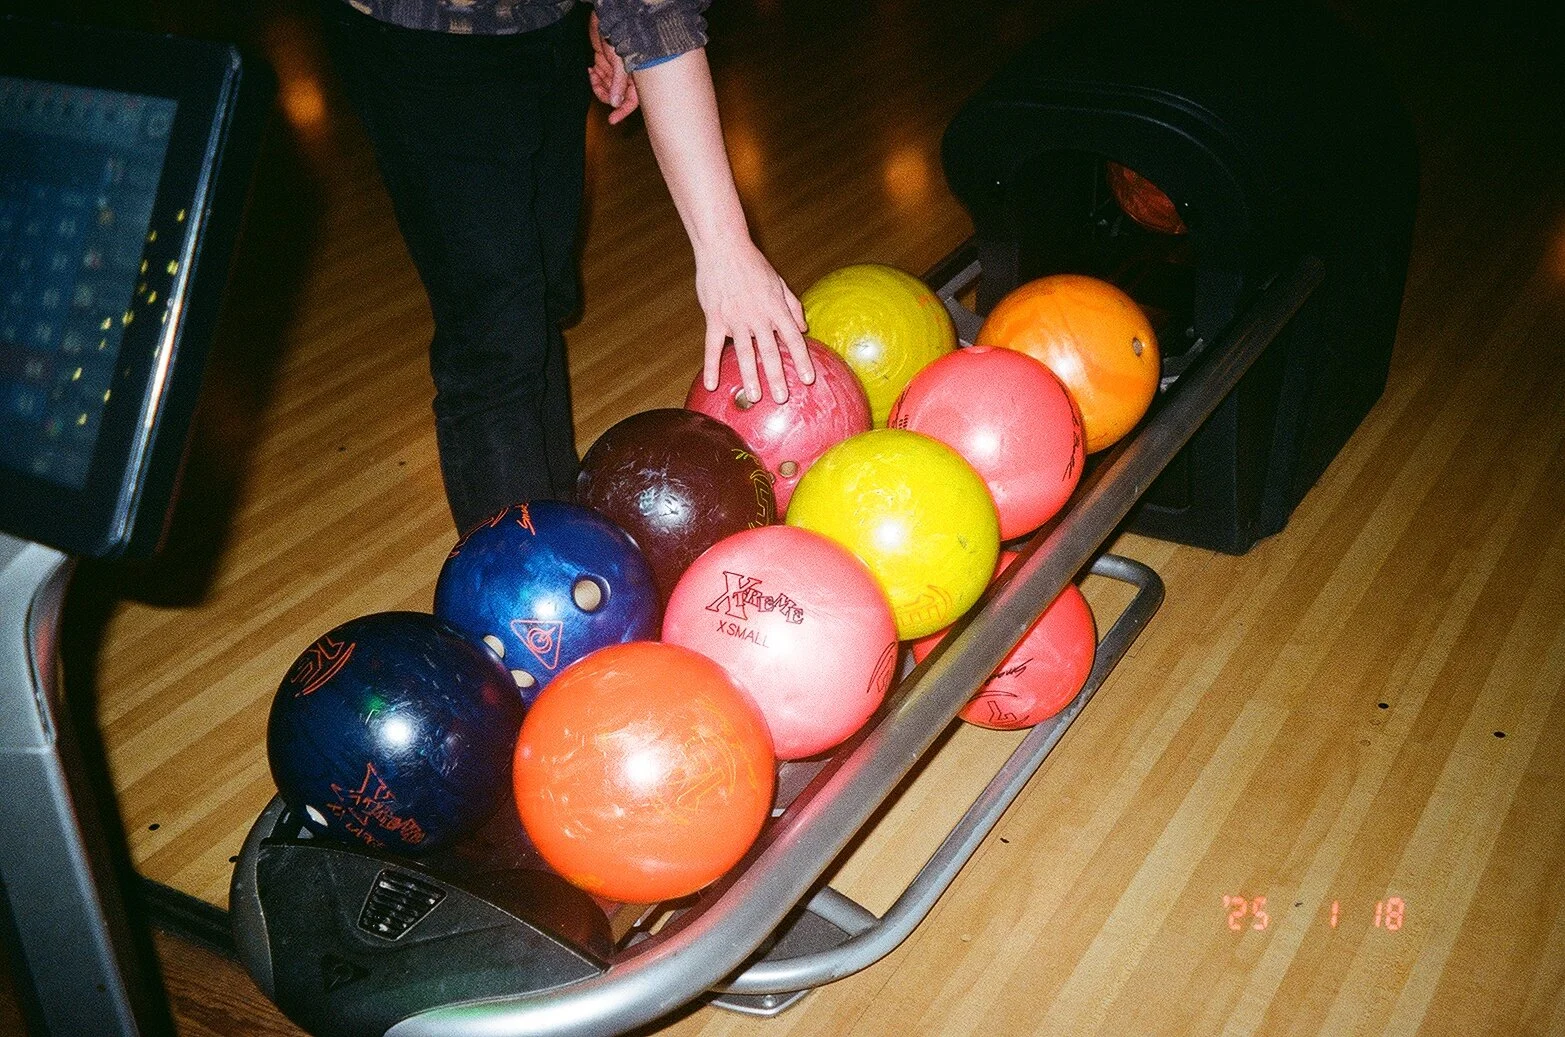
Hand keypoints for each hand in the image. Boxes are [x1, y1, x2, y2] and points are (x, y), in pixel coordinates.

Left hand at [588, 12, 637, 123]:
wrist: (608, 16)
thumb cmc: (620, 34)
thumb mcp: (620, 61)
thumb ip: (618, 83)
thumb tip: (615, 102)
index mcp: (636, 77)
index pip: (632, 100)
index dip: (623, 111)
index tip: (612, 120)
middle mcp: (627, 76)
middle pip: (616, 96)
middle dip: (605, 95)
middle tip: (597, 88)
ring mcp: (615, 70)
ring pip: (605, 88)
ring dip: (597, 85)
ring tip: (593, 74)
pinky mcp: (605, 63)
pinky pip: (598, 77)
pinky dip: (593, 77)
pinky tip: (591, 70)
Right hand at [696, 237, 812, 404]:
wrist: (723, 247)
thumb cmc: (752, 263)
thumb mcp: (778, 282)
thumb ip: (792, 305)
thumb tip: (804, 328)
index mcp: (775, 307)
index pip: (793, 338)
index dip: (801, 359)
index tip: (808, 379)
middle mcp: (758, 316)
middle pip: (769, 351)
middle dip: (776, 376)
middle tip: (781, 398)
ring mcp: (735, 318)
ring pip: (743, 353)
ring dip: (749, 376)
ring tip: (753, 397)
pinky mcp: (715, 317)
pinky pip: (712, 346)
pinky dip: (711, 366)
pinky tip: (712, 384)